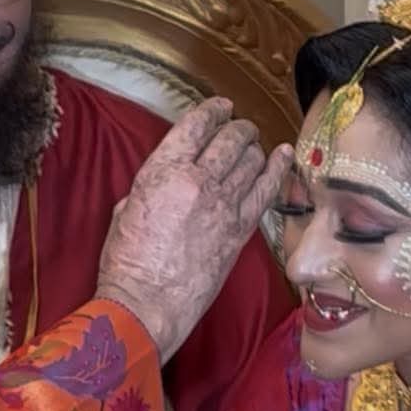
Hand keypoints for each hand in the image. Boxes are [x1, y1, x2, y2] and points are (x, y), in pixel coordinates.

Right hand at [96, 98, 291, 363]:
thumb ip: (153, 188)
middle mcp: (196, 181)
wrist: (146, 303)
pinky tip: (284, 155)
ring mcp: (223, 205)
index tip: (222, 107)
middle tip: (241, 127)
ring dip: (254, 147)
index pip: (195, 126)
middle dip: (238, 128)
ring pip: (251, 161)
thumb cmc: (126, 261)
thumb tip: (171, 181)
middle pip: (229, 139)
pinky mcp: (240, 230)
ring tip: (255, 145)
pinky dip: (277, 169)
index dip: (213, 111)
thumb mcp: (126, 209)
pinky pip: (266, 190)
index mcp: (161, 171)